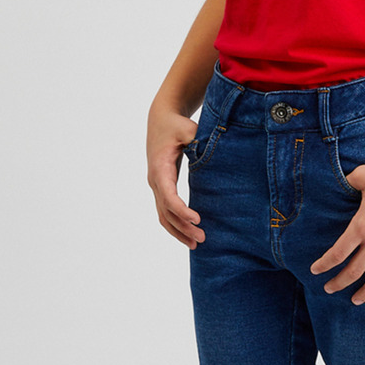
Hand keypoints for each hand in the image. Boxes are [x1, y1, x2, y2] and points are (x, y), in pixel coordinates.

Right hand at [147, 105, 203, 247]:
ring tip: (196, 244)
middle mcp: (155, 180)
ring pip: (163, 216)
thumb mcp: (187, 128)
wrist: (161, 120)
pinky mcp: (162, 188)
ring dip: (178, 231)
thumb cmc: (176, 124)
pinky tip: (188, 234)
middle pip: (166, 211)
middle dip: (183, 227)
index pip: (168, 195)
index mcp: (160, 167)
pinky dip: (175, 225)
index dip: (181, 210)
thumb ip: (197, 138)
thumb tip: (209, 148)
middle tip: (202, 238)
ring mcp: (157, 186)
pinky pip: (165, 211)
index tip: (197, 220)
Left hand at [310, 159, 364, 301]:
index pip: (337, 254)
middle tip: (329, 289)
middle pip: (353, 272)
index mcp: (361, 226)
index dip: (323, 265)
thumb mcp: (361, 175)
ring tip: (356, 300)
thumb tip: (337, 181)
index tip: (315, 270)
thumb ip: (346, 182)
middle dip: (338, 284)